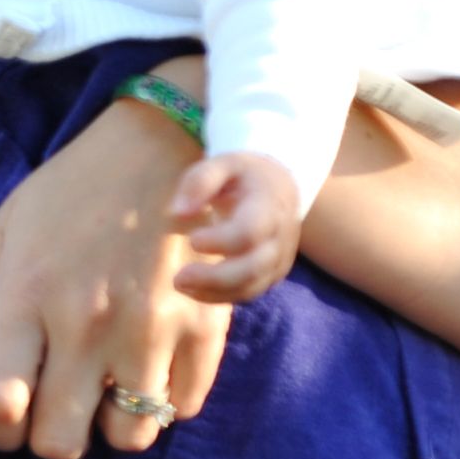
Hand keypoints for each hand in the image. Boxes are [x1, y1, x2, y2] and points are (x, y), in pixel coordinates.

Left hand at [0, 80, 231, 458]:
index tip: (1, 414)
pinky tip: (147, 357)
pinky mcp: (206, 335)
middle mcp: (89, 321)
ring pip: (128, 439)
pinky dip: (163, 398)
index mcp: (28, 292)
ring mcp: (153, 332)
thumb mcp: (6, 234)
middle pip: (61, 441)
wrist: (161, 148)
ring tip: (104, 376)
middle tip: (55, 395)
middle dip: (51, 430)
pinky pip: (182, 410)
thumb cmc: (70, 193)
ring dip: (111, 418)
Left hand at [171, 150, 300, 302]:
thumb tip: (179, 212)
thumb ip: (200, 181)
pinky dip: (223, 296)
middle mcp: (279, 237)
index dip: (222, 241)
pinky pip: (251, 292)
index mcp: (268, 205)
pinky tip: (195, 291)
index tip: (192, 239)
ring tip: (180, 284)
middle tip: (178, 278)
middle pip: (253, 267)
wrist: (281, 188)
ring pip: (252, 286)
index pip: (250, 232)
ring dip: (216, 292)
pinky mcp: (272, 273)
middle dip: (215, 278)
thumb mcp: (223, 163)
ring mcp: (279, 259)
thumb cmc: (244, 175)